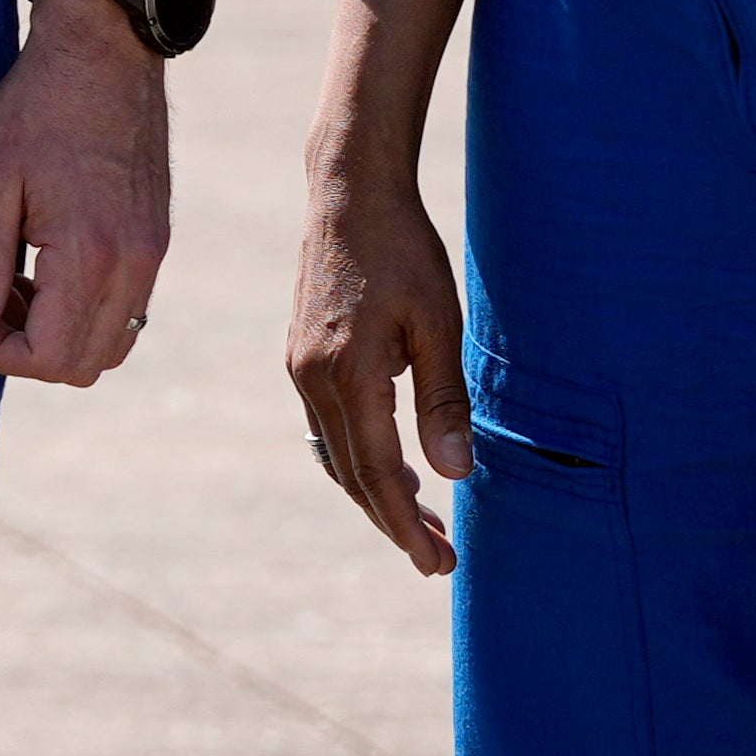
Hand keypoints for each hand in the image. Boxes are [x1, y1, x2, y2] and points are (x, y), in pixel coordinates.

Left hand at [0, 0, 169, 385]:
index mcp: (90, 253)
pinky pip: (129, 310)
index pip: (51, 358)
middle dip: (30, 349)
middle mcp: (134, 264)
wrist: (106, 51)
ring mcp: (153, 254)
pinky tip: (48, 262)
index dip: (0, 352)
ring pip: (113, 345)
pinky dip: (88, 310)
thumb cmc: (39, 105)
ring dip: (61, 333)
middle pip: (85, 365)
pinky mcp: (157, 240)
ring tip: (18, 280)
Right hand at [286, 155, 473, 573]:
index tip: (437, 563)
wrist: (349, 192)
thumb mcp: (440, 323)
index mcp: (348, 374)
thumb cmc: (403, 251)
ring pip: (336, 453)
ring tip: (423, 520)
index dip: (406, 524)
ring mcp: (301, 366)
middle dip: (395, 521)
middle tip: (440, 558)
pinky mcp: (302, 354)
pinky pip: (327, 425)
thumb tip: (455, 473)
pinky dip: (358, 456)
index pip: (376, 473)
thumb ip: (444, 400)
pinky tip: (391, 462)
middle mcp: (313, 378)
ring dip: (376, 491)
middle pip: (351, 474)